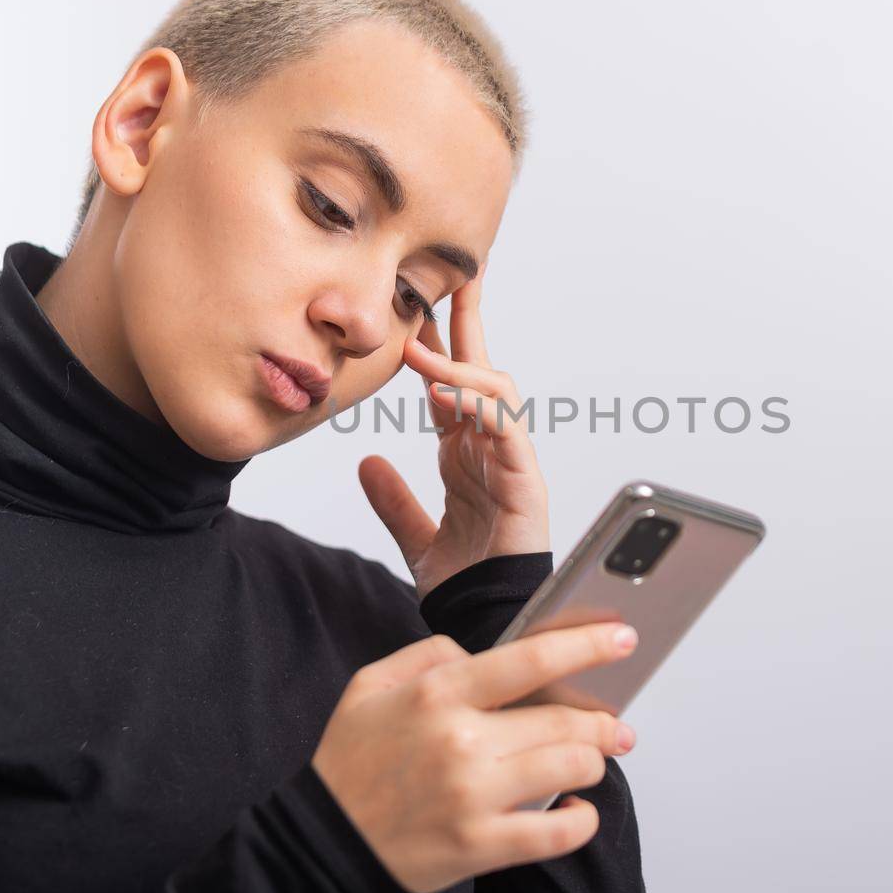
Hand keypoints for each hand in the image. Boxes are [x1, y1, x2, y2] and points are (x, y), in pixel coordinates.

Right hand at [309, 620, 640, 892]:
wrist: (320, 842)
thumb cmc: (348, 764)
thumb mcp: (370, 685)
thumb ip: (427, 654)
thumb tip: (477, 649)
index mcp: (437, 693)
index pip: (530, 659)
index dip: (585, 645)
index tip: (621, 637)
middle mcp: (460, 740)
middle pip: (563, 719)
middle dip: (605, 721)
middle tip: (618, 725)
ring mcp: (472, 795)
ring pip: (570, 768)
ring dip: (593, 763)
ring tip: (592, 763)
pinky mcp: (478, 845)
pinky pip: (555, 832)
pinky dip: (580, 821)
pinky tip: (577, 812)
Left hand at [359, 266, 549, 597]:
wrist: (491, 622)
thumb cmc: (469, 580)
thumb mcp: (417, 534)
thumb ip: (394, 499)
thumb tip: (366, 463)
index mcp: (467, 452)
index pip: (450, 383)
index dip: (433, 344)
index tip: (412, 303)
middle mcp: (491, 447)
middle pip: (480, 368)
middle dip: (468, 318)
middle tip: (453, 270)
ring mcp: (511, 459)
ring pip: (494, 389)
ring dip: (459, 361)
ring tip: (419, 343)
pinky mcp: (525, 479)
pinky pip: (505, 427)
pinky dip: (475, 404)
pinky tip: (442, 390)